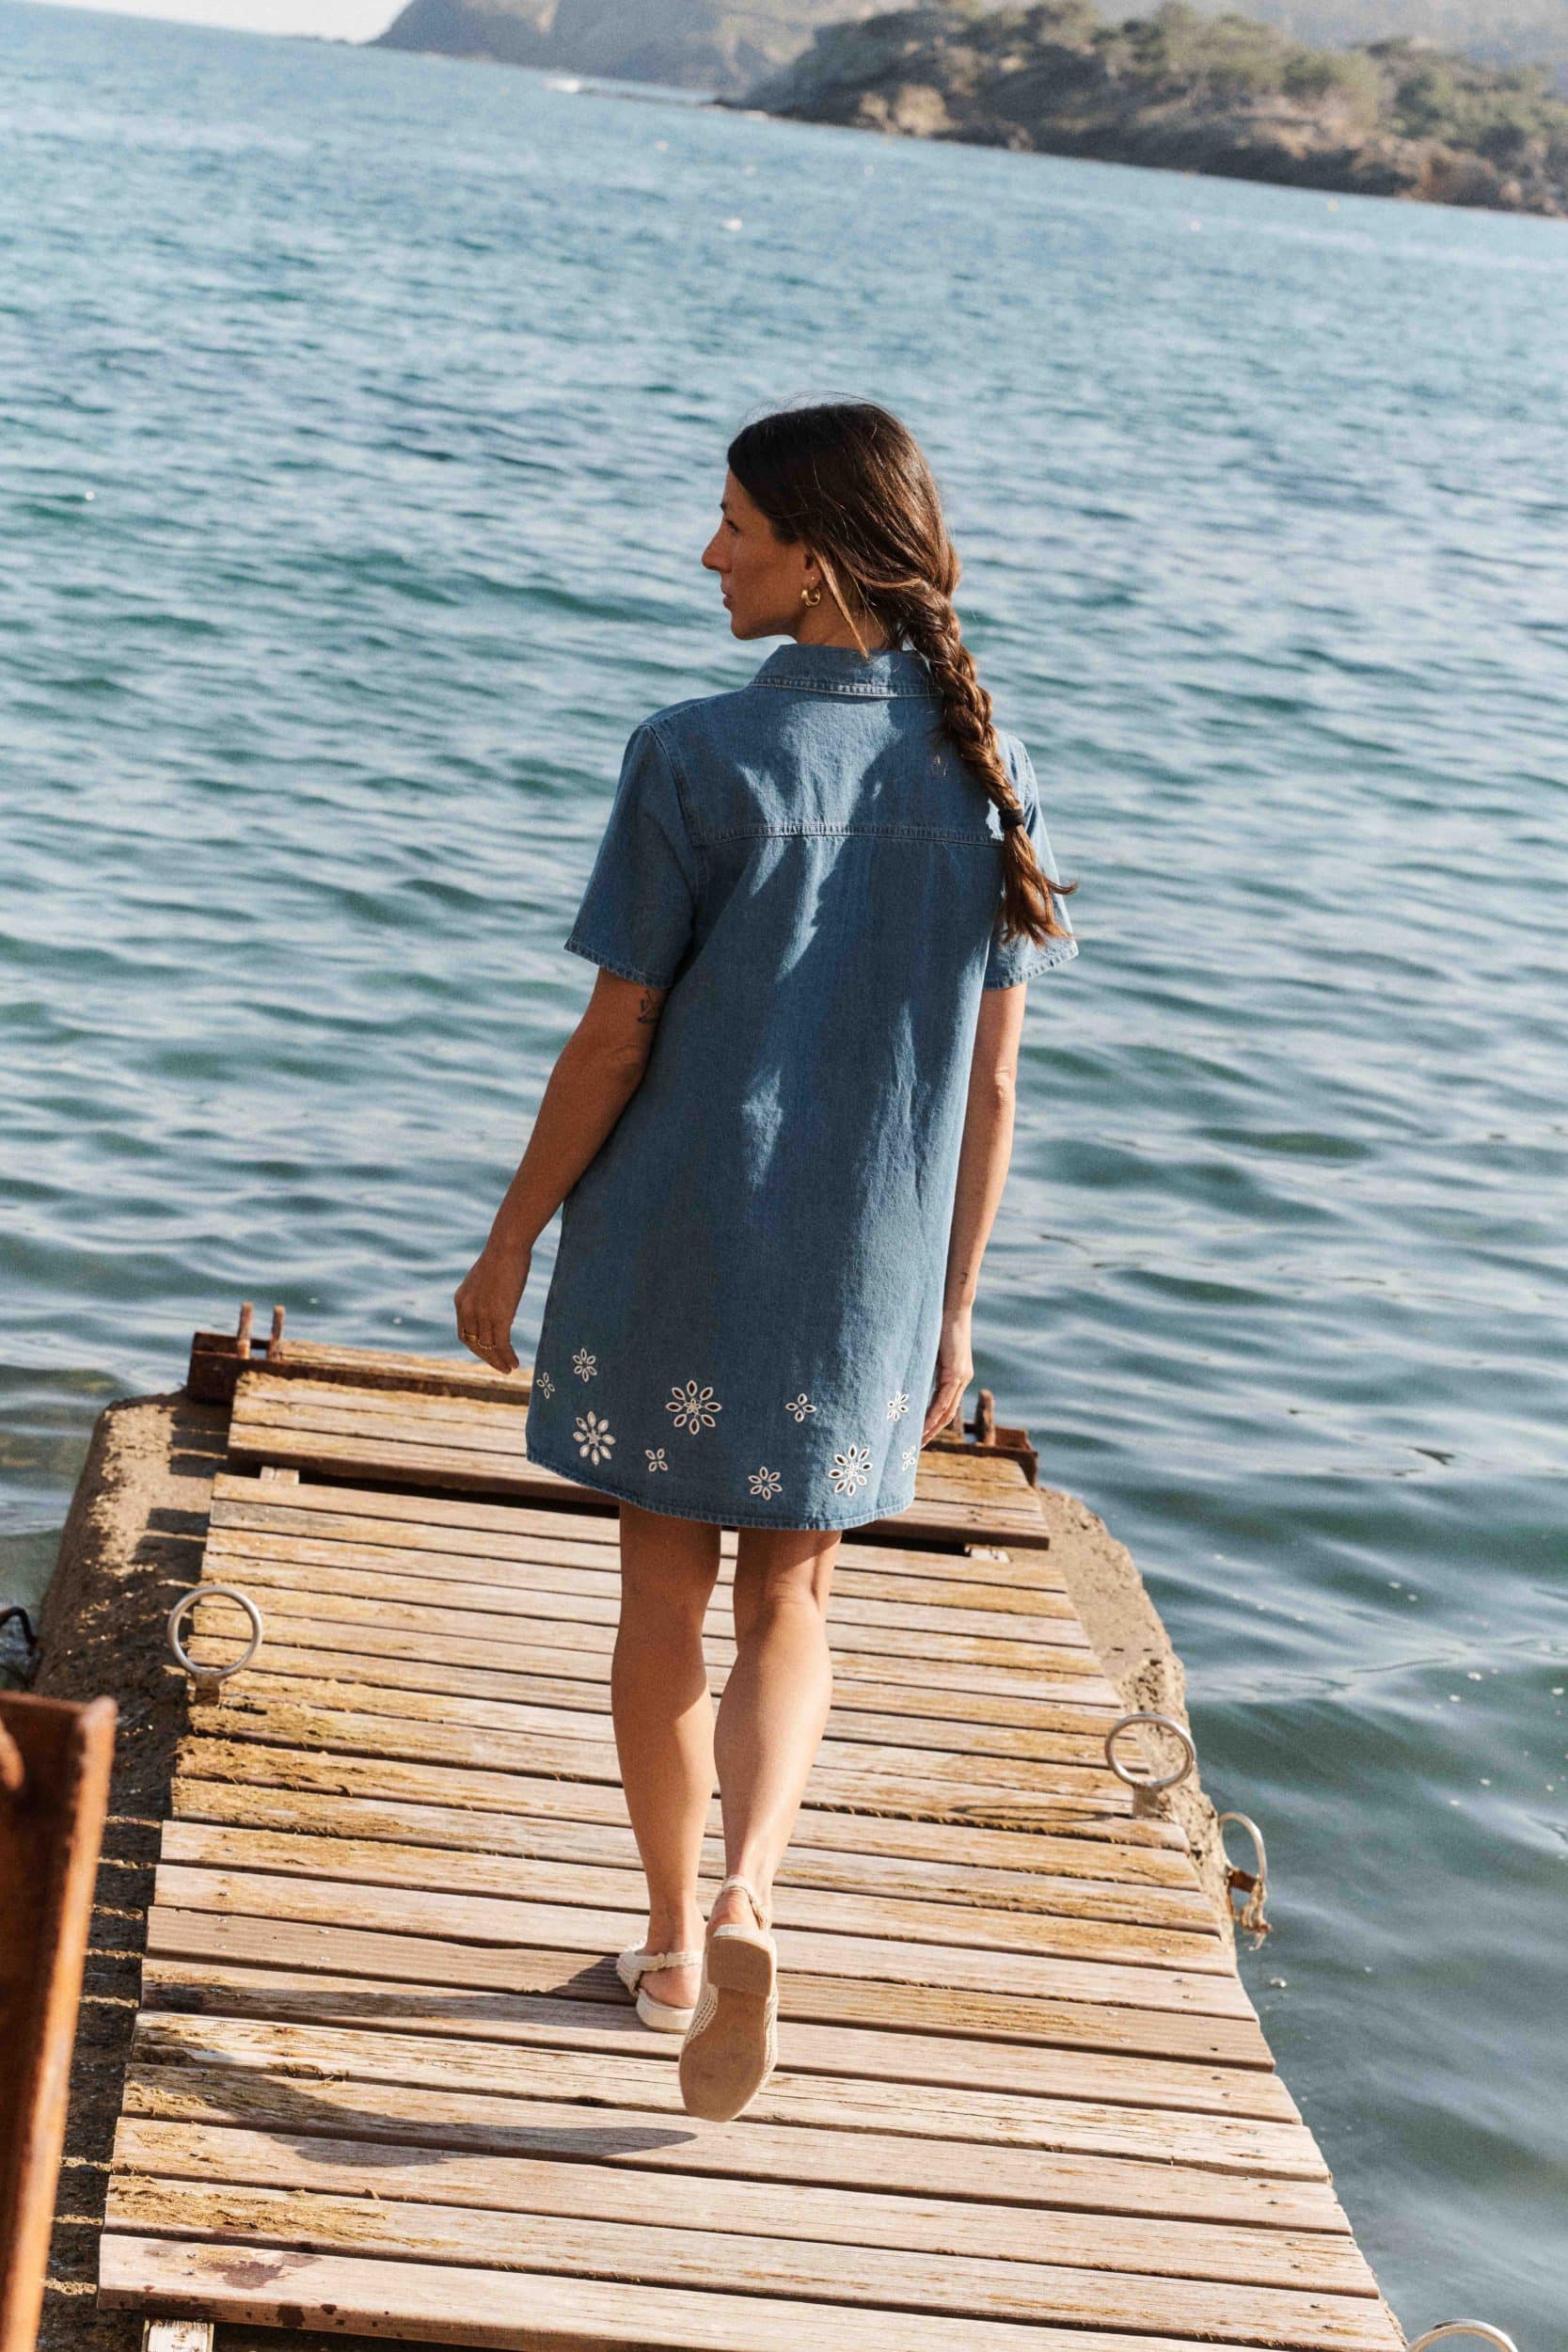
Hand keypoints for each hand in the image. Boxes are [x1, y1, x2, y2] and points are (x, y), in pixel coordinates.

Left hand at [453, 1241, 528, 1373]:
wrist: (507, 1246)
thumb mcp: (487, 1280)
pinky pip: (502, 1344)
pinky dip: (508, 1357)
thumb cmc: (503, 1256)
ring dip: (499, 1361)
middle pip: (473, 1344)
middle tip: (500, 1367)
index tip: (488, 1352)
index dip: (476, 1346)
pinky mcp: (499, 1316)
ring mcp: (482, 1314)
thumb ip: (487, 1297)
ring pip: (488, 1347)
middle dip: (486, 1358)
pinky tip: (515, 1364)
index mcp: (461, 1300)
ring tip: (509, 1368)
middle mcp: (467, 1310)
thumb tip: (501, 1312)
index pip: (464, 1332)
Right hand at [921, 1303, 973, 1445]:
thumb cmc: (939, 1322)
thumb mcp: (930, 1349)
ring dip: (931, 1429)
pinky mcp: (956, 1372)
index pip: (944, 1406)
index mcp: (956, 1375)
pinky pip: (944, 1400)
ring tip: (917, 1443)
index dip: (932, 1423)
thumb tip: (908, 1371)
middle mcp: (962, 1379)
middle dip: (931, 1432)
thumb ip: (925, 1363)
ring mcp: (961, 1377)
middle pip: (947, 1415)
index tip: (918, 1435)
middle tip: (916, 1447)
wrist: (953, 1306)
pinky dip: (932, 1415)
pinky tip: (922, 1426)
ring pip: (946, 1411)